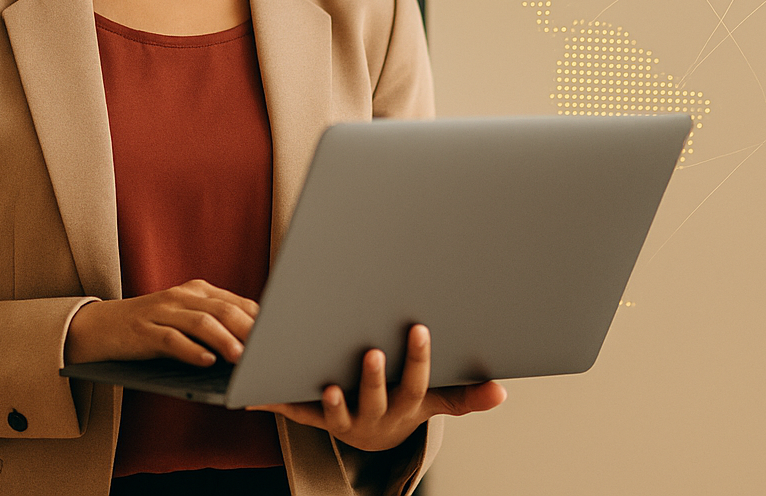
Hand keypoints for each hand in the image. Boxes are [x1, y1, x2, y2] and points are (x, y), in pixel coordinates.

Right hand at [63, 279, 258, 365]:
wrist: (98, 327)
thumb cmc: (150, 327)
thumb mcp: (184, 319)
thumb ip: (213, 324)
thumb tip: (251, 344)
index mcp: (197, 291)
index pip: (235, 302)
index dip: (258, 319)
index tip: (279, 336)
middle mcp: (181, 296)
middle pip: (222, 309)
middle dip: (247, 328)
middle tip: (266, 348)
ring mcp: (161, 312)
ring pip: (200, 322)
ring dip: (224, 340)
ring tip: (241, 358)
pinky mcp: (143, 331)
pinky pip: (171, 339)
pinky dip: (191, 351)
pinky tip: (206, 361)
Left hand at [251, 324, 505, 451]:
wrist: (375, 436)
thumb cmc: (406, 403)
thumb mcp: (436, 401)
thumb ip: (467, 397)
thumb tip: (501, 393)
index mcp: (407, 406)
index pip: (416, 383)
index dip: (418, 358)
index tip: (419, 329)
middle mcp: (377, 417)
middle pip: (377, 398)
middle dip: (374, 378)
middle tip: (371, 352)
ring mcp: (346, 419)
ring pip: (338, 413)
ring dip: (333, 402)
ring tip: (328, 384)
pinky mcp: (317, 417)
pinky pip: (298, 413)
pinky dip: (280, 404)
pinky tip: (264, 394)